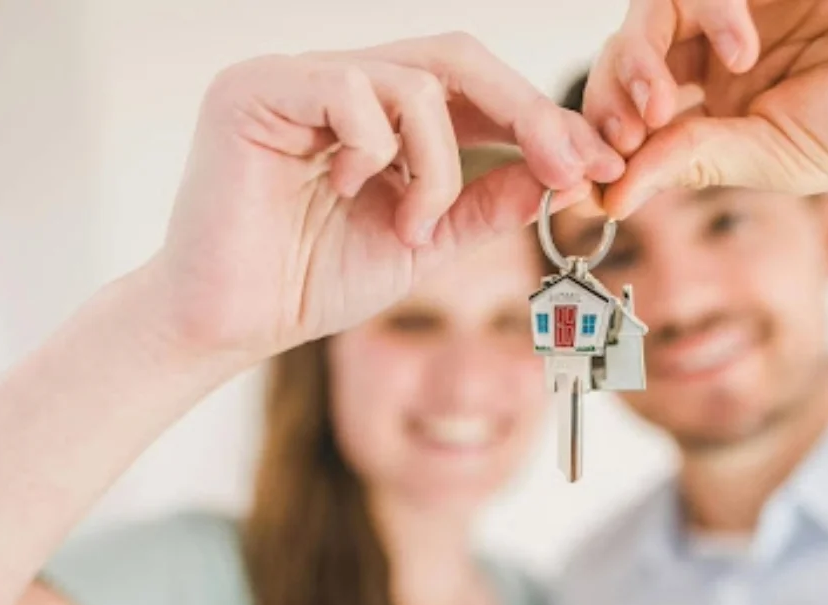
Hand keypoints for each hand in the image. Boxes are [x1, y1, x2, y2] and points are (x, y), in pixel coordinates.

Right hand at [152, 32, 623, 361]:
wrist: (230, 324)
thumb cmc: (314, 280)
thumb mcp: (426, 241)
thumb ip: (486, 204)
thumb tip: (559, 174)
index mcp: (379, 111)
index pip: (474, 88)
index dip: (540, 120)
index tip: (597, 165)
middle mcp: (340, 81)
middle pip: (457, 58)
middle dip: (527, 114)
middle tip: (569, 167)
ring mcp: (297, 78)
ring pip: (415, 81)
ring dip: (439, 166)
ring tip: (412, 226)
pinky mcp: (256, 89)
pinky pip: (350, 91)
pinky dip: (376, 151)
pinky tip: (347, 192)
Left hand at [585, 0, 827, 216]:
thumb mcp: (778, 158)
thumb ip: (694, 162)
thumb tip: (607, 201)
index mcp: (720, 107)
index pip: (635, 113)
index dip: (604, 139)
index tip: (596, 175)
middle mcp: (720, 52)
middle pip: (629, 56)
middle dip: (612, 98)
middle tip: (626, 134)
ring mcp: (740, 3)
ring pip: (652, 10)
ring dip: (643, 56)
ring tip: (667, 101)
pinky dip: (706, 8)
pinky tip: (740, 47)